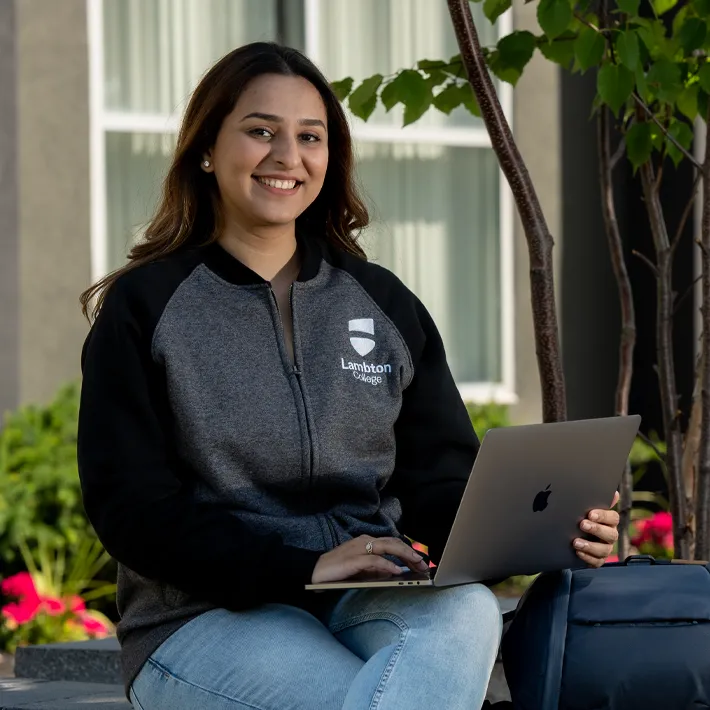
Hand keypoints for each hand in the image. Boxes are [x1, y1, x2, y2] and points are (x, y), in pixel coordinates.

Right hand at [311, 536, 429, 583]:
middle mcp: (364, 541)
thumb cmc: (337, 571)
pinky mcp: (353, 559)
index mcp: (366, 541)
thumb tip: (394, 572)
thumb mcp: (360, 569)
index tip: (420, 561)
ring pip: (388, 547)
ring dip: (405, 556)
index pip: (392, 543)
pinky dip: (388, 564)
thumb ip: (376, 569)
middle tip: (424, 565)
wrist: (314, 572)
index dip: (408, 550)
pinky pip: (374, 560)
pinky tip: (397, 571)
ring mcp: (359, 548)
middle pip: (393, 543)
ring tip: (417, 565)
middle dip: (411, 553)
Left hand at [573, 491, 619, 567]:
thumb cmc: (580, 516)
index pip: (613, 518)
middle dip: (597, 529)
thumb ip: (597, 499)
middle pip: (611, 534)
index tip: (590, 514)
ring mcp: (605, 548)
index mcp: (609, 521)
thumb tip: (614, 493)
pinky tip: (578, 552)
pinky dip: (588, 558)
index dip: (603, 516)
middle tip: (582, 524)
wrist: (568, 534)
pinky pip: (597, 562)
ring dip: (590, 546)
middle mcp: (610, 534)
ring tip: (575, 542)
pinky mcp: (598, 560)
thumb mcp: (585, 507)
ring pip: (604, 550)